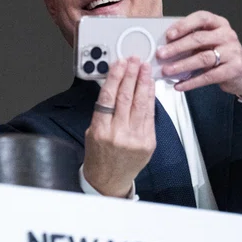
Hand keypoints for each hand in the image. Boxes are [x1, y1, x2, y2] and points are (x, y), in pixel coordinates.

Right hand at [83, 58, 155, 197]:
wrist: (108, 180)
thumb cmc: (98, 156)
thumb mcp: (91, 132)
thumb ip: (104, 112)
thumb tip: (115, 87)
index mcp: (100, 130)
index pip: (108, 97)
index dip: (115, 77)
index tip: (119, 64)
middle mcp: (118, 134)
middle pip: (126, 97)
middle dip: (131, 75)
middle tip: (134, 61)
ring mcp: (136, 138)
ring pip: (141, 104)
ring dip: (143, 83)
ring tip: (144, 69)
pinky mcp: (148, 142)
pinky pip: (150, 116)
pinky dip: (150, 99)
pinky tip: (150, 87)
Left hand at [157, 10, 241, 97]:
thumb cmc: (220, 52)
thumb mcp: (209, 40)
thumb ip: (191, 38)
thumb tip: (164, 45)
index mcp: (219, 23)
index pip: (201, 18)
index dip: (184, 25)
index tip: (168, 35)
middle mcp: (227, 35)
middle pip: (199, 39)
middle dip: (177, 47)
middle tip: (161, 54)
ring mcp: (232, 52)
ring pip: (203, 58)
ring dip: (182, 65)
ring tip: (167, 70)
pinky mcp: (233, 69)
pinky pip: (208, 76)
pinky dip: (191, 82)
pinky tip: (179, 85)